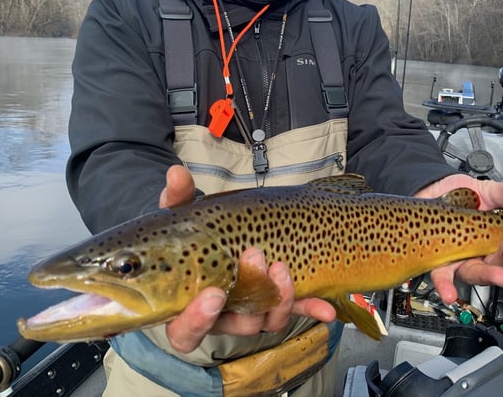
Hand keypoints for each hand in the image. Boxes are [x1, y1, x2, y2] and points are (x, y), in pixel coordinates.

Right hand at [158, 165, 335, 352]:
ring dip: (280, 298)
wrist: (218, 239)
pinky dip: (311, 308)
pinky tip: (326, 309)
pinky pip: (295, 310)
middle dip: (250, 299)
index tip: (213, 294)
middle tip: (256, 259)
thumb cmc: (192, 236)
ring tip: (282, 265)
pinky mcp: (277, 303)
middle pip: (235, 325)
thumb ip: (177, 198)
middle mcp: (221, 316)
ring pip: (267, 320)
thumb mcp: (182, 217)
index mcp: (188, 305)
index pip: (185, 331)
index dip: (197, 320)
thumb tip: (176, 172)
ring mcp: (251, 311)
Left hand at [415, 172, 502, 303]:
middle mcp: (486, 257)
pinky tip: (450, 293)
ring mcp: (464, 261)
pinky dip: (446, 285)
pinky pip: (442, 276)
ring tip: (497, 274)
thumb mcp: (493, 192)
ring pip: (477, 274)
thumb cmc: (466, 200)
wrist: (434, 191)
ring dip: (487, 275)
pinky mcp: (440, 260)